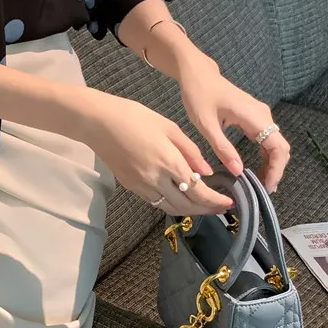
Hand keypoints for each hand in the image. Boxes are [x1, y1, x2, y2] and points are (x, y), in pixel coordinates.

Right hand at [75, 88, 233, 215]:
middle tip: (221, 208)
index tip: (229, 201)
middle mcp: (156, 180)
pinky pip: (156, 202)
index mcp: (169, 162)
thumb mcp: (168, 126)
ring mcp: (141, 186)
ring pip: (170, 208)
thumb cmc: (134, 116)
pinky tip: (179, 197)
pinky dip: (171, 204)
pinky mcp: (131, 186)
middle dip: (207, 210)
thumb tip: (206, 172)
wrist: (98, 122)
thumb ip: (190, 150)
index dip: (215, 200)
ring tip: (203, 206)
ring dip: (190, 211)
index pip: (198, 191)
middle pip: (186, 206)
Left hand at [177, 60, 290, 192]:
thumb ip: (222, 148)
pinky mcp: (253, 116)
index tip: (267, 187)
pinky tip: (256, 168)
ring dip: (271, 164)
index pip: (278, 147)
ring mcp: (259, 114)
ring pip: (274, 144)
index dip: (276, 169)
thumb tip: (238, 172)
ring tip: (260, 183)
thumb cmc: (199, 95)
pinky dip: (265, 155)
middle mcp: (262, 115)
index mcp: (254, 116)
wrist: (197, 74)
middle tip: (263, 190)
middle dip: (275, 170)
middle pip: (280, 147)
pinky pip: (266, 138)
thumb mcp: (206, 124)